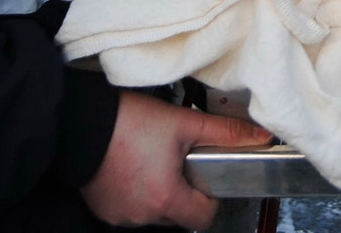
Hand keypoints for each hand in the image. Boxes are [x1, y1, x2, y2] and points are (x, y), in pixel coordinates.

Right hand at [80, 90, 273, 228]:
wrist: (81, 122)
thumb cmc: (128, 122)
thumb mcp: (184, 123)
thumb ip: (225, 132)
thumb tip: (260, 136)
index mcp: (166, 198)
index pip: (204, 217)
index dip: (210, 197)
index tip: (205, 176)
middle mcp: (143, 214)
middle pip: (179, 213)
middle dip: (183, 190)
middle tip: (177, 158)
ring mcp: (121, 215)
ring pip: (154, 211)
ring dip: (159, 191)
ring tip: (153, 158)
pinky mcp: (104, 210)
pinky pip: (131, 208)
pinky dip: (136, 192)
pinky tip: (133, 166)